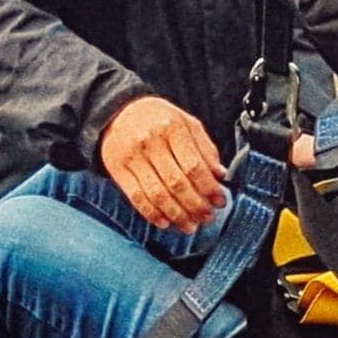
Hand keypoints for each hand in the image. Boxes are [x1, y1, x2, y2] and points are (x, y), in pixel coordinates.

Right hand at [98, 94, 224, 229]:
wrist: (119, 112)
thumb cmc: (159, 119)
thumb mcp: (187, 123)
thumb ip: (205, 148)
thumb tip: (220, 175)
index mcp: (172, 128)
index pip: (194, 166)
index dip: (209, 188)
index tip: (219, 201)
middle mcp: (151, 142)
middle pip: (177, 183)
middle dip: (195, 206)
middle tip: (207, 217)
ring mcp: (132, 157)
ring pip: (157, 195)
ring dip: (177, 215)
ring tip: (190, 225)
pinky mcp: (118, 170)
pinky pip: (137, 198)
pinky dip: (153, 214)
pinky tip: (166, 222)